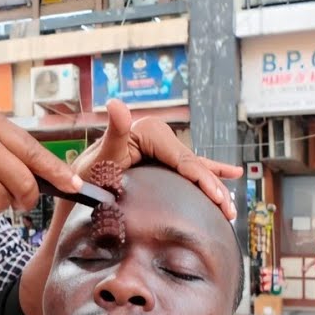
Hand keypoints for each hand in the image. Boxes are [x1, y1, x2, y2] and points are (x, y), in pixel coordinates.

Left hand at [76, 100, 241, 219]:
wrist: (81, 181)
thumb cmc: (90, 171)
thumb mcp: (102, 154)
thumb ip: (114, 130)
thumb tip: (116, 104)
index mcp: (152, 131)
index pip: (185, 161)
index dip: (205, 181)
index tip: (219, 199)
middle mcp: (160, 135)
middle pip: (194, 165)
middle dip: (214, 188)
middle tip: (229, 210)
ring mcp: (163, 146)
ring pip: (196, 168)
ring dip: (216, 186)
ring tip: (231, 206)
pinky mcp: (163, 158)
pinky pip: (192, 167)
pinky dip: (212, 171)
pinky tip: (233, 174)